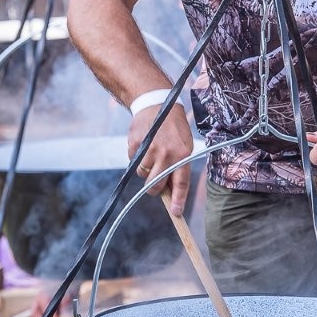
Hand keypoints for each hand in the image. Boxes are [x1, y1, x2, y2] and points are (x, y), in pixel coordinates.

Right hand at [128, 100, 192, 214]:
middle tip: (154, 181)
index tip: (176, 213)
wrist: (156, 103)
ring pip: (142, 174)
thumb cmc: (173, 127)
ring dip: (145, 169)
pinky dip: (136, 157)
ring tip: (151, 152)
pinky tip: (143, 144)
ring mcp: (149, 150)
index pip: (180, 183)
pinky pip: (133, 162)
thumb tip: (170, 191)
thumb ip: (178, 167)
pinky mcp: (135, 145)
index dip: (177, 200)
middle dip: (153, 188)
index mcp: (182, 154)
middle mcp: (166, 154)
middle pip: (155, 185)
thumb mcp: (184, 144)